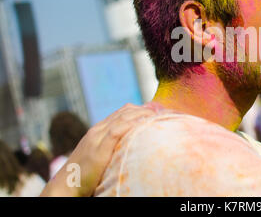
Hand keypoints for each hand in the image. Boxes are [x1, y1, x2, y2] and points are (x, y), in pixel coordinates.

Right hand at [40, 103, 155, 196]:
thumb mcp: (100, 156)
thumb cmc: (84, 175)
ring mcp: (97, 137)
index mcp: (98, 130)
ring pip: (123, 117)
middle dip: (144, 109)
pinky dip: (131, 124)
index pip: (122, 112)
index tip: (156, 110)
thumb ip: (113, 148)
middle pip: (125, 111)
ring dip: (142, 114)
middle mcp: (98, 129)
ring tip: (157, 115)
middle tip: (161, 111)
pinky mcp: (98, 148)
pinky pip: (117, 130)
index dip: (140, 109)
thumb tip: (132, 146)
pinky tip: (143, 124)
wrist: (65, 186)